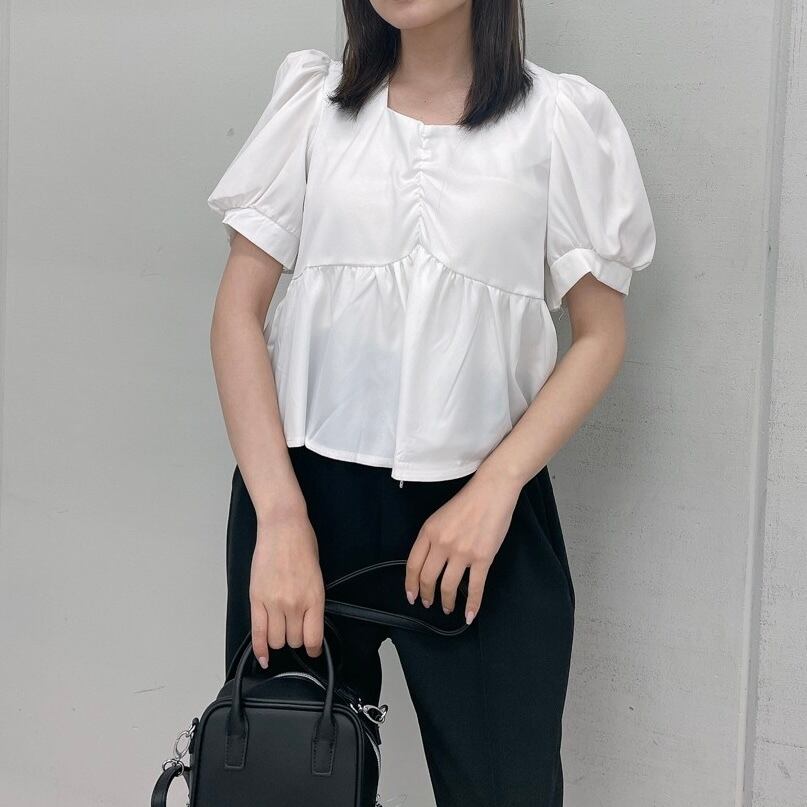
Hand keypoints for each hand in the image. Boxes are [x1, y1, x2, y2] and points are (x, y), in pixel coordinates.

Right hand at [249, 508, 324, 667]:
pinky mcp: (256, 599)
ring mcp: (274, 603)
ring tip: (281, 631)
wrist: (283, 527)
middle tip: (295, 631)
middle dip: (296, 640)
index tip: (313, 650)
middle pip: (294, 641)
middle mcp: (294, 604)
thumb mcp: (317, 575)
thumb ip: (313, 600)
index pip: (314, 638)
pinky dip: (260, 648)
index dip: (314, 649)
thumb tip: (309, 621)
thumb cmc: (302, 544)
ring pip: (276, 640)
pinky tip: (263, 656)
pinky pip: (257, 632)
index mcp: (314, 598)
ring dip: (279, 640)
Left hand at [404, 469, 521, 624]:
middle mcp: (442, 543)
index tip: (411, 595)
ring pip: (448, 586)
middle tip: (428, 603)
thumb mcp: (440, 516)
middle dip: (426, 595)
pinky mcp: (482, 558)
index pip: (412, 565)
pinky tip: (469, 615)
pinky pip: (474, 587)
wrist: (492, 491)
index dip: (410, 584)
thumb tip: (428, 562)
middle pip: (427, 578)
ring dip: (446, 602)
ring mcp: (462, 552)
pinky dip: (472, 605)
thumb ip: (432, 538)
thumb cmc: (468, 501)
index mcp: (429, 531)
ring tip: (447, 608)